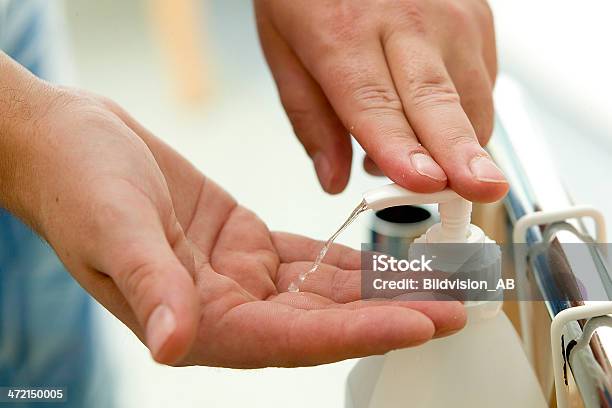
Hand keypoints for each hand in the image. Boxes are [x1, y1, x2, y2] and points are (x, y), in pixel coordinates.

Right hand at [5, 80, 465, 366]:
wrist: (68, 145)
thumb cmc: (75, 184)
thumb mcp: (111, 228)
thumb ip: (149, 285)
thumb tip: (172, 343)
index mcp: (195, 319)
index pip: (291, 339)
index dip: (357, 333)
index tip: (418, 324)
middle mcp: (225, 308)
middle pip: (323, 322)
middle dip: (390, 314)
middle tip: (454, 307)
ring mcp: (238, 278)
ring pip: (323, 293)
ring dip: (380, 288)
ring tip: (436, 282)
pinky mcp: (246, 246)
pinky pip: (310, 260)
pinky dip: (351, 260)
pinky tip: (388, 255)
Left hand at [255, 0, 507, 200]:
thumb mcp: (284, 47)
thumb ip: (309, 118)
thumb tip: (332, 178)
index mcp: (342, 32)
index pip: (373, 103)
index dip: (397, 147)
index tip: (420, 182)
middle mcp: (404, 21)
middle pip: (436, 100)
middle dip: (461, 153)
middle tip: (482, 191)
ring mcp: (450, 15)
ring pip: (471, 98)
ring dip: (459, 146)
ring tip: (427, 168)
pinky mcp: (477, 14)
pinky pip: (484, 80)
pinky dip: (467, 114)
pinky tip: (437, 120)